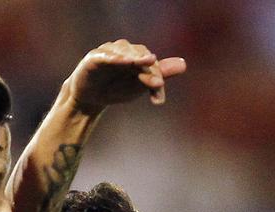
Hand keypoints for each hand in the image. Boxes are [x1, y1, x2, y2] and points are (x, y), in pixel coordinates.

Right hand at [68, 39, 186, 113]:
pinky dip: (115, 58)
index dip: (157, 77)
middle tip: (157, 84)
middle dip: (149, 70)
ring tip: (143, 66)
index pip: (152, 63)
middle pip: (141, 56)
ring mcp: (109, 53)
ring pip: (125, 52)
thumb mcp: (139, 84)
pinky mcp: (94, 58)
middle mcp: (124, 51)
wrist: (90, 98)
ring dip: (134, 59)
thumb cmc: (116, 88)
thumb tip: (184, 64)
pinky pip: (106, 56)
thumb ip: (159, 74)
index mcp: (137, 57)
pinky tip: (124, 62)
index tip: (158, 97)